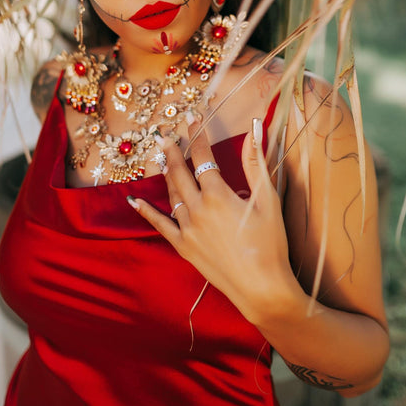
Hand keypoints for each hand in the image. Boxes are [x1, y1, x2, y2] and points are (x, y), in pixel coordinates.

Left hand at [128, 118, 300, 325]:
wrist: (262, 288)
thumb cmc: (271, 244)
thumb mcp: (268, 201)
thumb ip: (256, 164)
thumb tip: (255, 129)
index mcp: (218, 195)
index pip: (203, 157)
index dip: (197, 135)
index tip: (192, 117)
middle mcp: (197, 209)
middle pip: (180, 172)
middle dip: (172, 151)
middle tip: (164, 135)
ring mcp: (187, 229)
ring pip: (171, 194)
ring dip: (166, 174)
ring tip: (162, 159)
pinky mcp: (184, 247)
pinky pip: (160, 225)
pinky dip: (147, 212)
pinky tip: (134, 201)